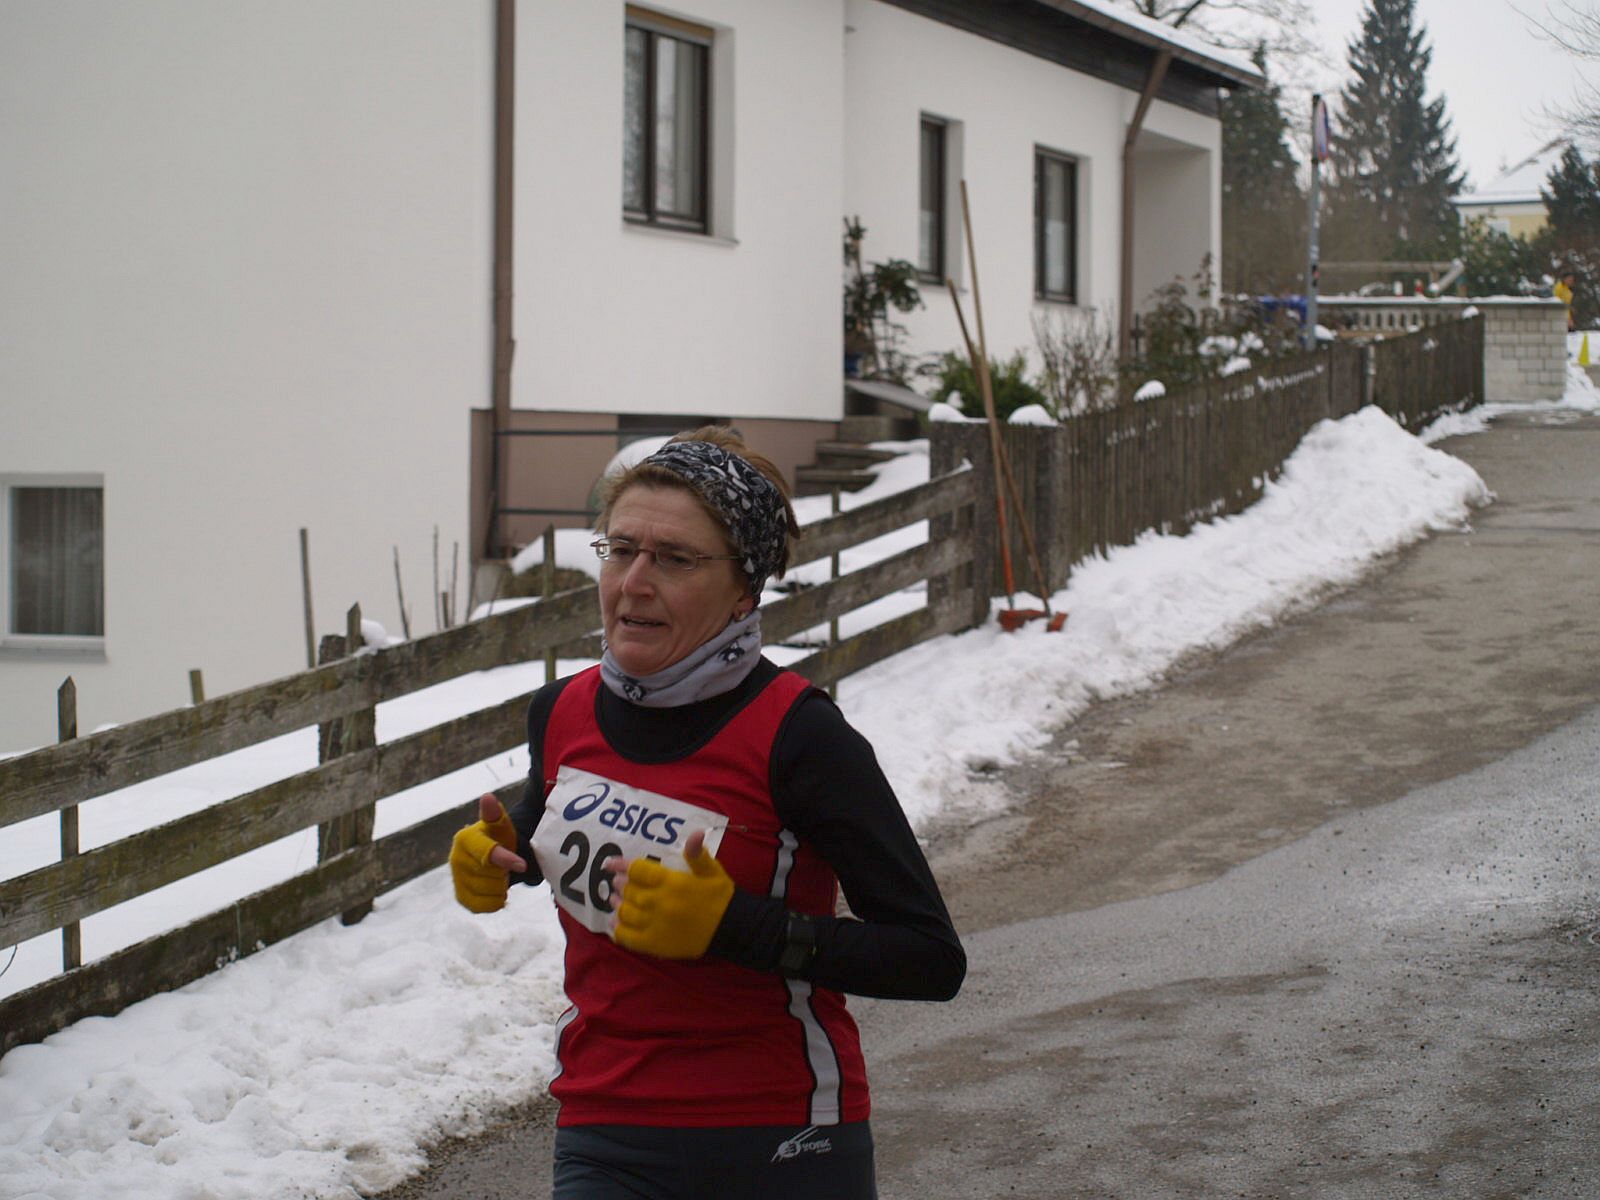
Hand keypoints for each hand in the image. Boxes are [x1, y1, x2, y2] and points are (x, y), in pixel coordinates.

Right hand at [448, 794, 527, 913]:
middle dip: (505, 873)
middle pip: (491, 877)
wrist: (494, 856)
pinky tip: (497, 891)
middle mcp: (455, 859)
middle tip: (505, 866)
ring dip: (502, 888)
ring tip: (501, 876)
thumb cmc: (499, 837)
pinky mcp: (460, 897)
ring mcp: (456, 879)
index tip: (522, 865)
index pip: (488, 854)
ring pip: (489, 893)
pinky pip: (482, 907)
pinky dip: (495, 902)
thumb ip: (495, 814)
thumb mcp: (501, 825)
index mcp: (465, 839)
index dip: (507, 861)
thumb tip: (487, 797)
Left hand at [606, 829, 733, 959]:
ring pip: (626, 913)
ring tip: (616, 900)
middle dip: (621, 885)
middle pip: (630, 891)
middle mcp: (660, 903)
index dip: (622, 865)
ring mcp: (656, 925)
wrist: (732, 929)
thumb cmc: (720, 897)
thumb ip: (698, 854)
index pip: (638, 870)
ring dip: (618, 904)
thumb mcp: (712, 871)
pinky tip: (615, 923)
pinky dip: (618, 929)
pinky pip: (628, 937)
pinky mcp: (655, 944)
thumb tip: (696, 833)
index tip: (611, 864)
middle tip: (617, 882)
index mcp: (673, 883)